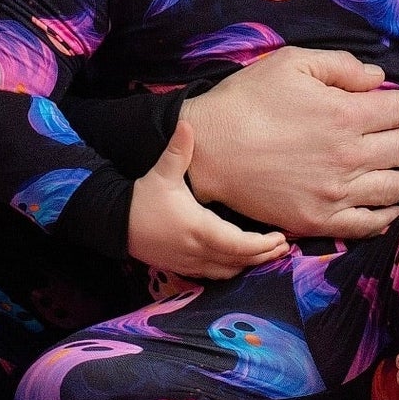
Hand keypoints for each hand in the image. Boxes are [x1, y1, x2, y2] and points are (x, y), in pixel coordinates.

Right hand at [128, 121, 289, 279]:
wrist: (114, 223)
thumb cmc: (142, 198)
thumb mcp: (161, 172)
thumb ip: (178, 150)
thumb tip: (186, 123)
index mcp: (197, 228)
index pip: (238, 245)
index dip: (262, 246)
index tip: (281, 239)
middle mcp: (196, 250)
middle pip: (238, 261)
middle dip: (263, 256)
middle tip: (284, 248)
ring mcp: (189, 262)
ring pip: (227, 272)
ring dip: (249, 265)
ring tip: (268, 254)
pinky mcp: (182, 267)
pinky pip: (213, 275)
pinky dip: (231, 269)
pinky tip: (242, 261)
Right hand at [179, 48, 398, 238]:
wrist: (208, 150)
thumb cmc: (247, 100)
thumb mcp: (292, 63)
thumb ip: (341, 66)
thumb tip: (379, 79)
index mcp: (346, 114)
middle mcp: (351, 156)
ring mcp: (337, 193)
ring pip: (398, 189)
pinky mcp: (320, 220)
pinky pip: (367, 223)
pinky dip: (390, 216)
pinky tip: (397, 209)